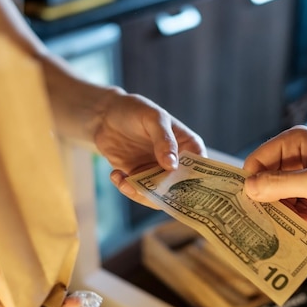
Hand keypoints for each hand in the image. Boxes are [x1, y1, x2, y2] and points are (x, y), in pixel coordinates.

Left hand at [95, 91, 205, 208]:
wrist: (106, 114)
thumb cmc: (136, 109)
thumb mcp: (154, 118)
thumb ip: (164, 140)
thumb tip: (172, 166)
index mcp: (189, 147)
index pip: (200, 170)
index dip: (195, 184)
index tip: (180, 191)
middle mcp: (176, 163)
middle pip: (180, 189)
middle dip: (163, 194)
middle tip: (145, 189)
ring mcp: (158, 172)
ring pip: (158, 196)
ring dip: (140, 194)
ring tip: (124, 181)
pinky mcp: (140, 177)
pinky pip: (138, 192)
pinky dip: (127, 189)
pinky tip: (116, 175)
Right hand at [243, 126, 306, 232]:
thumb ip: (280, 185)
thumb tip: (248, 189)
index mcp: (295, 142)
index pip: (257, 161)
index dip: (253, 183)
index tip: (256, 204)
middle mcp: (296, 158)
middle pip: (265, 183)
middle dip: (274, 202)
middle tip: (286, 216)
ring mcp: (304, 179)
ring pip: (278, 200)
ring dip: (290, 214)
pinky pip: (292, 210)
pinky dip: (300, 219)